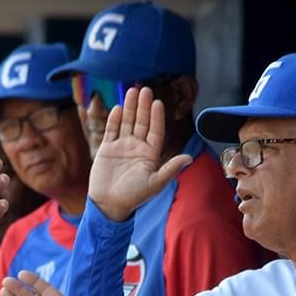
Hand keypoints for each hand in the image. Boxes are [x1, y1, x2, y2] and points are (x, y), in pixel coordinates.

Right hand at [86, 86, 191, 222]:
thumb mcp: (155, 183)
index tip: (158, 103)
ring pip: (127, 123)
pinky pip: (111, 131)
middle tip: (144, 89)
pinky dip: (114, 119)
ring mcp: (121, 147)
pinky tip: (118, 108)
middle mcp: (137, 148)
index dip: (157, 117)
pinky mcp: (106, 150)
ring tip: (132, 91)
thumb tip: (189, 158)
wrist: (109, 205)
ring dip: (130, 108)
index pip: (155, 131)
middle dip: (143, 106)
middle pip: (141, 123)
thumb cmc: (134, 197)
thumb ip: (170, 169)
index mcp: (150, 154)